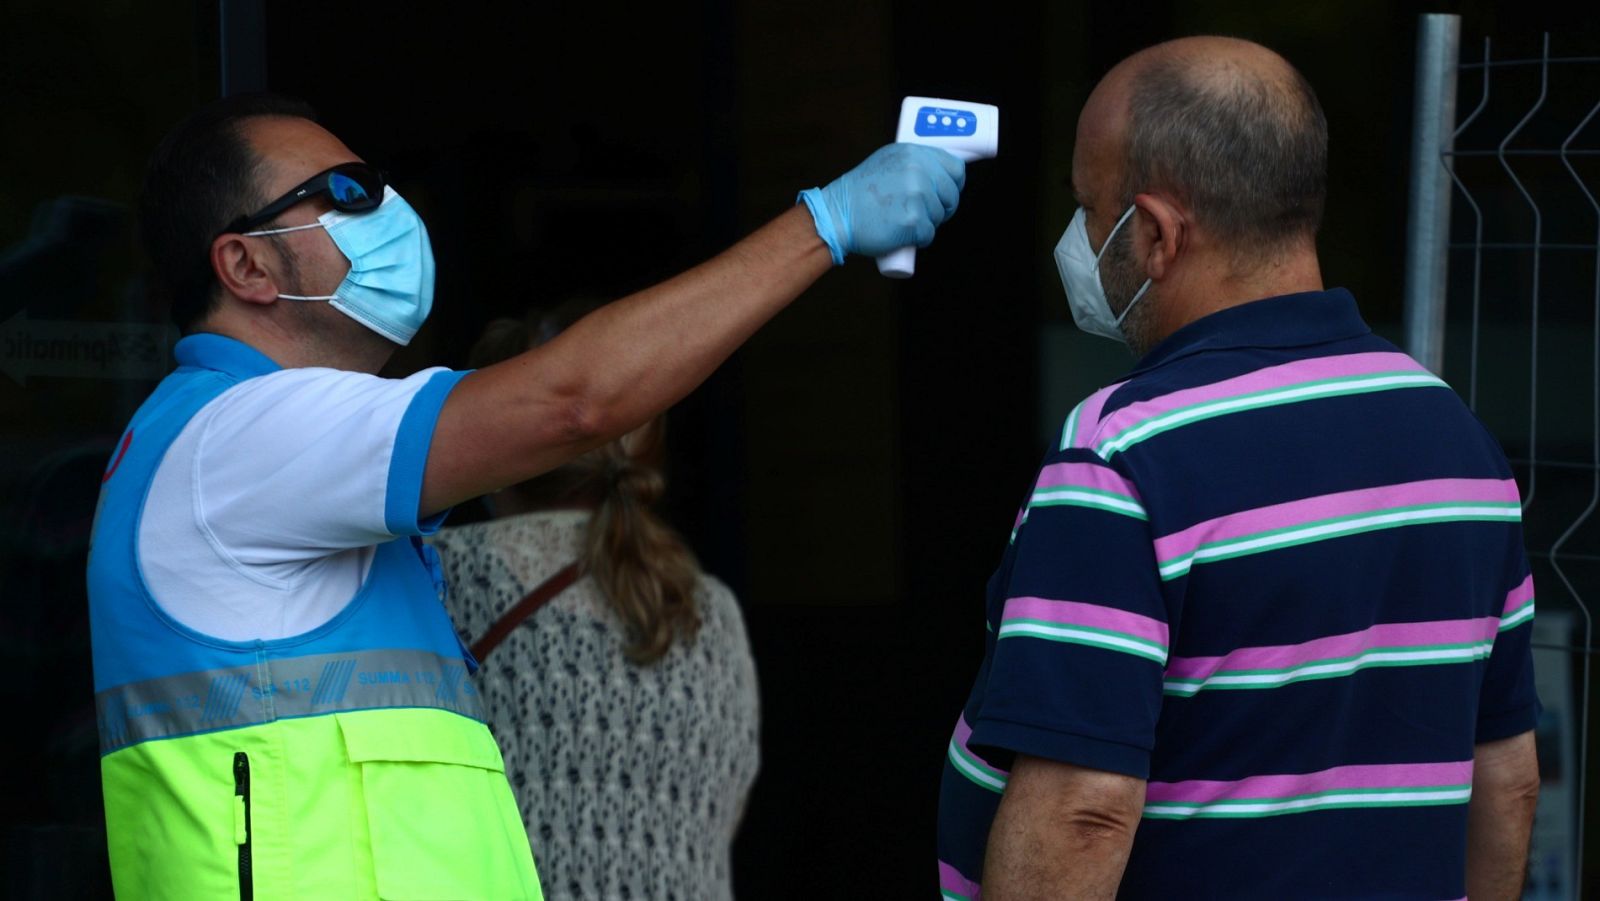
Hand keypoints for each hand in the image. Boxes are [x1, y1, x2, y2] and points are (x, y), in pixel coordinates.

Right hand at [798, 143, 965, 264]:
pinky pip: (928, 234)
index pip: (955, 168)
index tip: (946, 193)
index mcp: (912, 153)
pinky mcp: (914, 220)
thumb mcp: (887, 163)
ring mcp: (916, 195)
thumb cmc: (859, 194)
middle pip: (951, 195)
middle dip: (943, 208)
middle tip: (923, 214)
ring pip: (939, 216)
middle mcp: (917, 170)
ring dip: (926, 224)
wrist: (836, 216)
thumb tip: (940, 173)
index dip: (954, 184)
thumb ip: (913, 163)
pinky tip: (900, 233)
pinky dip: (917, 239)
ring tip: (901, 220)